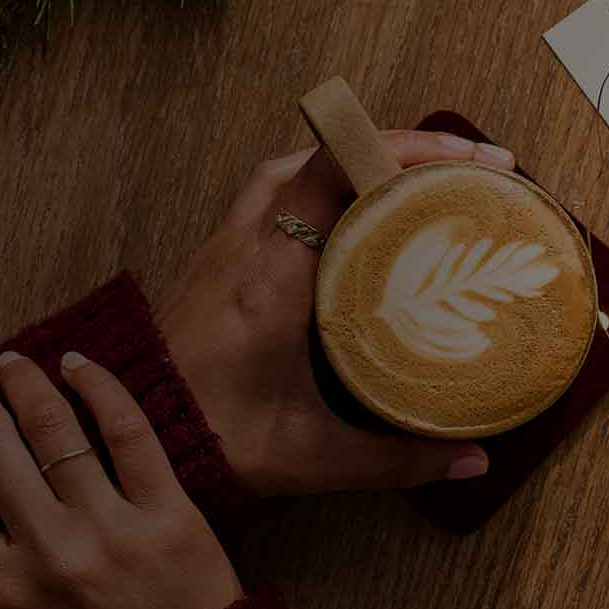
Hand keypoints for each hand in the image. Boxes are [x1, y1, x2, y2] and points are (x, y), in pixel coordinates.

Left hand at [156, 131, 513, 497]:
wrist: (136, 436)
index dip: (402, 148)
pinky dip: (321, 182)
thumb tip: (472, 461)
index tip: (466, 163)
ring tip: (418, 176)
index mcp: (272, 281)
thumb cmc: (212, 442)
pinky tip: (356, 210)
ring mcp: (225, 244)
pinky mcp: (216, 257)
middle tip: (467, 170)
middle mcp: (246, 246)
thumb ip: (395, 459)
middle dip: (401, 148)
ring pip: (295, 166)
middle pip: (323, 154)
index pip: (332, 171)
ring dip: (356, 157)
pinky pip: (274, 193)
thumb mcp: (312, 456)